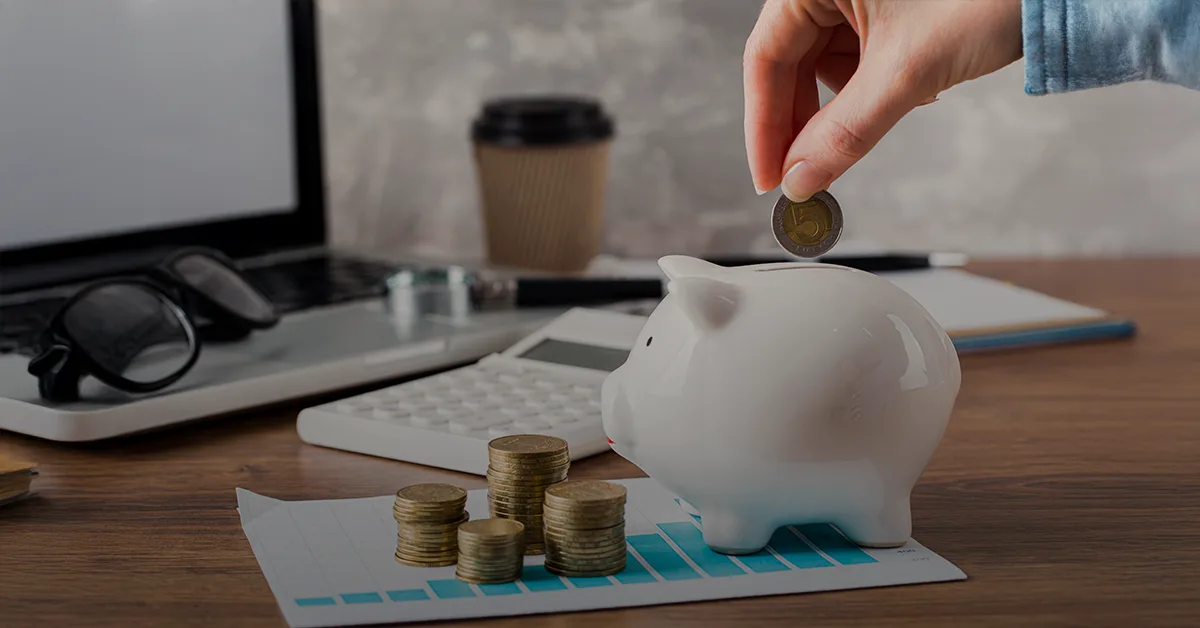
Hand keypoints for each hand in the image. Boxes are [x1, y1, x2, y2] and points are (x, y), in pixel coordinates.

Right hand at [744, 0, 1022, 199]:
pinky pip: (856, 54)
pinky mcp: (883, 4)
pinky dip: (873, 84)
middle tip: (808, 174)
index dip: (764, 124)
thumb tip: (802, 179)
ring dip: (846, 103)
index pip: (765, 58)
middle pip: (789, 63)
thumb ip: (845, 132)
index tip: (770, 176)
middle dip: (804, 122)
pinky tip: (907, 89)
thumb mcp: (907, 72)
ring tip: (889, 109)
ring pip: (823, 63)